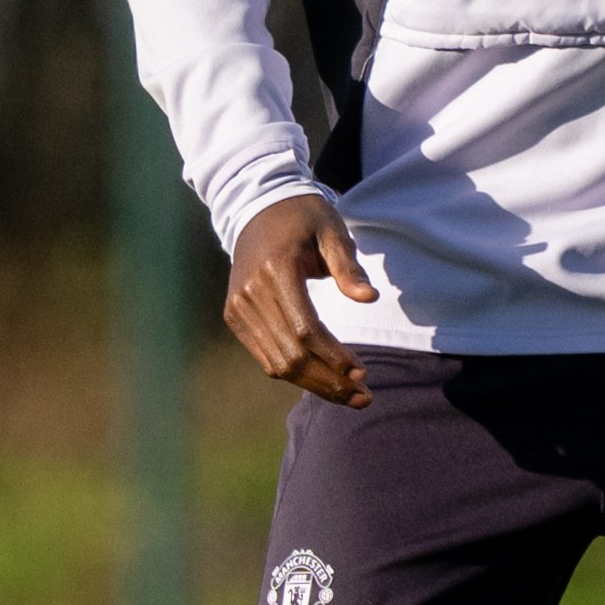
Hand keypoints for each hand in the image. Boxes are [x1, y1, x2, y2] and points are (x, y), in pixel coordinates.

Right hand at [225, 194, 376, 407]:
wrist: (255, 207)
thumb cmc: (302, 218)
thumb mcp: (332, 231)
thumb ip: (349, 267)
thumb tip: (369, 299)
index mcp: (275, 271)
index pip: (305, 329)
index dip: (334, 356)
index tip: (362, 373)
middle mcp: (249, 294)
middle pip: (291, 354)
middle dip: (330, 381)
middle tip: (365, 398)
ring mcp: (238, 308)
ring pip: (277, 364)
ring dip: (314, 385)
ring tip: (350, 397)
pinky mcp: (235, 317)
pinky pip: (265, 357)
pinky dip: (295, 374)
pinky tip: (323, 380)